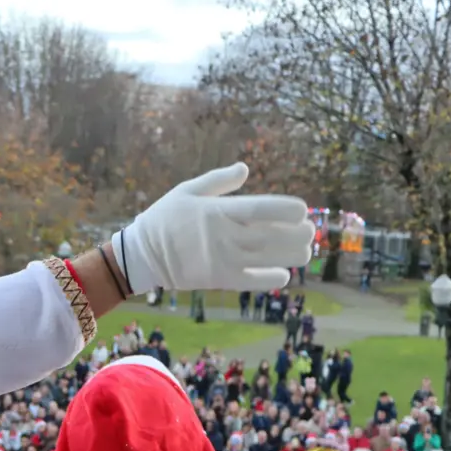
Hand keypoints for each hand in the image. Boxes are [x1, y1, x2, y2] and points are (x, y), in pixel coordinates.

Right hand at [114, 163, 313, 293]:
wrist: (142, 255)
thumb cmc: (164, 218)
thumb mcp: (187, 190)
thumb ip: (218, 180)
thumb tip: (245, 168)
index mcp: (219, 211)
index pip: (263, 208)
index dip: (289, 209)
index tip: (302, 210)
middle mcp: (225, 235)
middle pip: (274, 235)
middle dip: (299, 233)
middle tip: (307, 231)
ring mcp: (223, 259)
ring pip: (270, 258)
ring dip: (294, 255)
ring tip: (303, 251)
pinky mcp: (219, 279)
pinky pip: (253, 281)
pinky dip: (273, 279)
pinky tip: (284, 274)